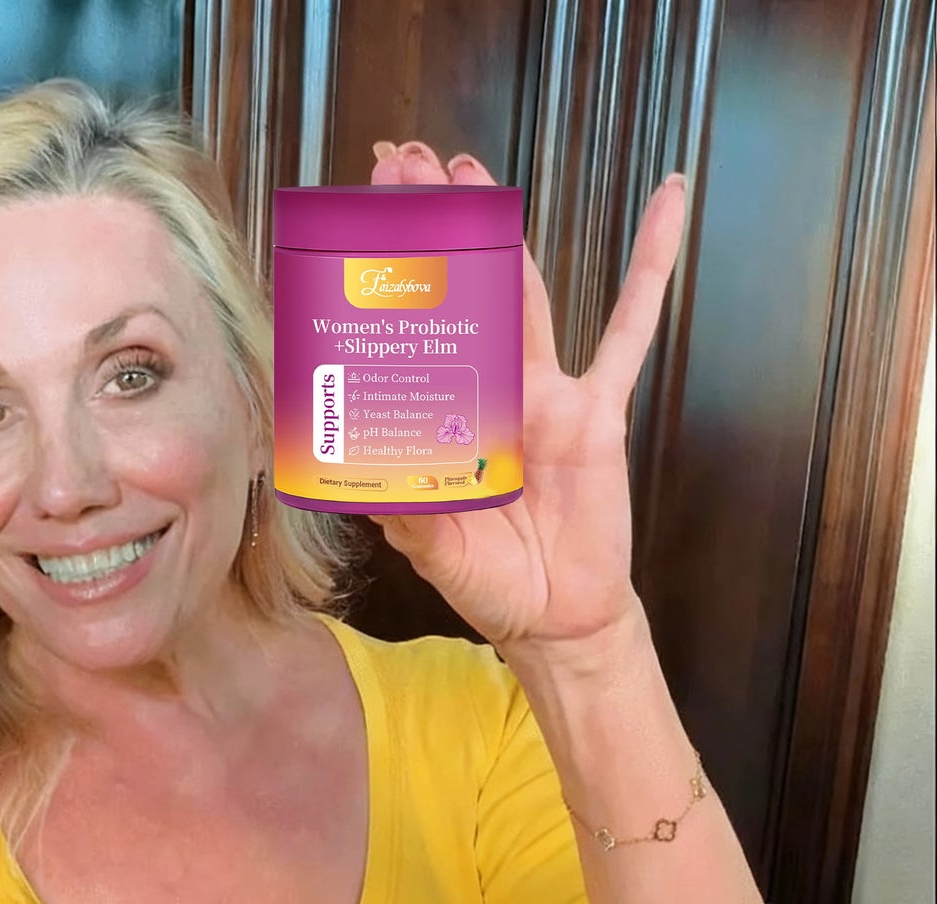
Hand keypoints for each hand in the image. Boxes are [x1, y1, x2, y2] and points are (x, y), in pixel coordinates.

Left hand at [367, 141, 687, 662]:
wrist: (556, 620)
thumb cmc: (488, 581)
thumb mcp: (430, 546)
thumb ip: (403, 508)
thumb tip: (353, 474)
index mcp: (443, 422)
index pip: (409, 337)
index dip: (384, 286)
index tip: (353, 226)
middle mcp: (489, 396)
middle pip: (456, 295)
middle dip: (428, 230)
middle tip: (396, 165)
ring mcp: (546, 396)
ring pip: (521, 295)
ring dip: (496, 231)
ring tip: (462, 168)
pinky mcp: (600, 411)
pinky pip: (630, 329)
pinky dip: (652, 265)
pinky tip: (667, 202)